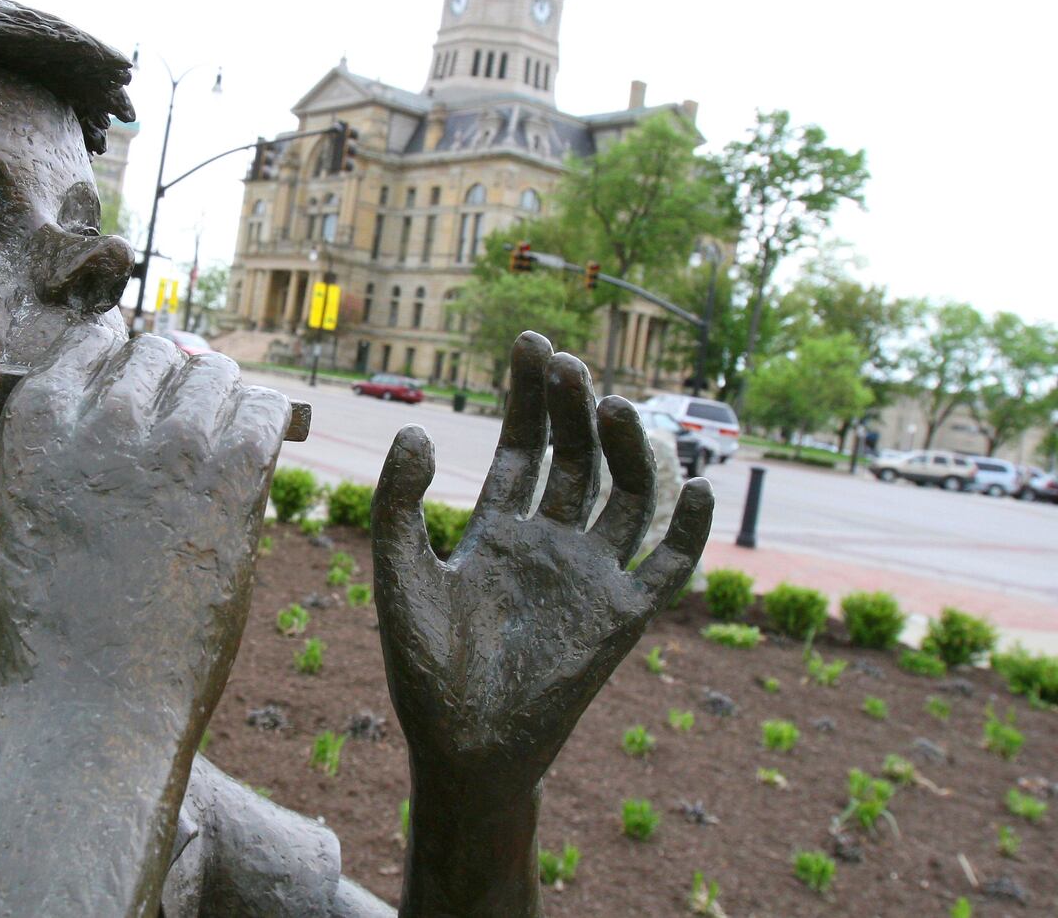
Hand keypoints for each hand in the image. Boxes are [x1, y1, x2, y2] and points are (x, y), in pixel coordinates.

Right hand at [0, 325, 291, 728]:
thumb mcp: (14, 523)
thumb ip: (53, 459)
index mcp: (35, 421)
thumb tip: (102, 420)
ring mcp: (171, 443)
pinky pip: (267, 410)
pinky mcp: (231, 478)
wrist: (86, 710)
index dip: (122, 358)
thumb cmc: (42, 638)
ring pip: (215, 374)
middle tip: (188, 419)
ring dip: (221, 398)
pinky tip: (261, 445)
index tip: (139, 380)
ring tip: (223, 436)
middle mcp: (103, 415)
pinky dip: (267, 419)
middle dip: (175, 380)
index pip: (94, 341)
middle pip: (161, 353)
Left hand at [372, 332, 711, 915]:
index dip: (530, 397)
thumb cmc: (425, 669)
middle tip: (566, 363)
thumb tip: (415, 431)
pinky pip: (666, 570)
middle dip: (573, 408)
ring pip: (623, 498)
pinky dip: (687, 534)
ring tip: (613, 406)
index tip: (533, 342)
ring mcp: (589, 577)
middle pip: (576, 459)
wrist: (461, 749)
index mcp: (499, 531)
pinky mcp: (620, 619)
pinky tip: (693, 489)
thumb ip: (397, 504)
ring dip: (626, 451)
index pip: (526, 447)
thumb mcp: (400, 574)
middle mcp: (550, 545)